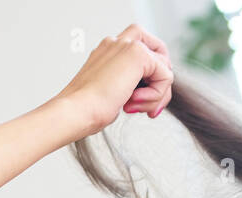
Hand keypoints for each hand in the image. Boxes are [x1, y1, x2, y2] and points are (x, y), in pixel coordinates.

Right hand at [54, 23, 173, 132]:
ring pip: (165, 67)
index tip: (143, 102)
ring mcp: (127, 44)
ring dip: (157, 95)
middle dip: (161, 85)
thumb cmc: (87, 110)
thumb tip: (155, 90)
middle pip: (160, 54)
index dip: (152, 77)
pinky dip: (156, 95)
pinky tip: (133, 103)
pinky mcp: (137, 53)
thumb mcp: (113, 94)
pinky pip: (166, 76)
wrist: (76, 111)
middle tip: (149, 110)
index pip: (144, 52)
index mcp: (108, 51)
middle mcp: (117, 42)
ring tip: (134, 107)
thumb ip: (130, 85)